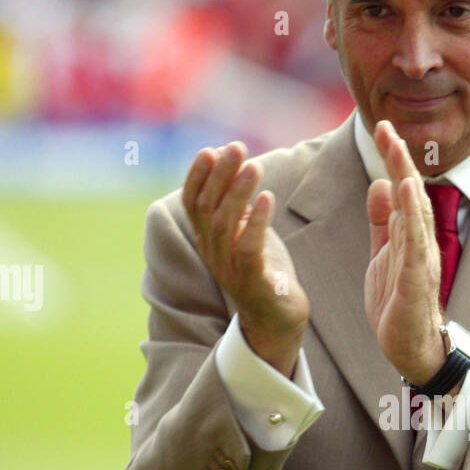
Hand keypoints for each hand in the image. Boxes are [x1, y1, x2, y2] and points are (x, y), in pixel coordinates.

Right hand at [182, 142, 309, 375]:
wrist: (276, 321)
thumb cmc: (263, 272)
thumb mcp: (245, 235)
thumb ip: (237, 207)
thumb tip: (236, 167)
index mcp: (208, 240)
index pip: (192, 203)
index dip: (197, 176)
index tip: (210, 150)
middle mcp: (213, 253)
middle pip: (208, 207)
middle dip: (221, 174)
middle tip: (237, 148)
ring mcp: (230, 268)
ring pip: (225, 224)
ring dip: (239, 192)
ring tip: (254, 167)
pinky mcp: (253, 281)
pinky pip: (248, 247)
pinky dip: (256, 221)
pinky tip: (267, 198)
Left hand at [364, 121, 445, 383]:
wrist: (411, 348)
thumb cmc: (399, 304)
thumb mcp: (383, 255)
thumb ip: (382, 222)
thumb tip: (379, 185)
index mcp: (408, 236)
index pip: (402, 190)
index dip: (392, 159)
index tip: (381, 127)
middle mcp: (419, 243)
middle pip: (411, 194)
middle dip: (398, 159)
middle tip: (385, 126)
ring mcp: (421, 261)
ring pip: (416, 214)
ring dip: (406, 180)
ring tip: (397, 150)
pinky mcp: (417, 282)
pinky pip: (415, 244)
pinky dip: (413, 217)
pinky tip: (408, 193)